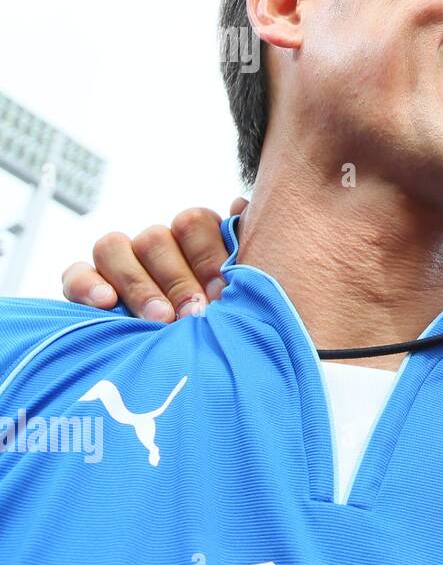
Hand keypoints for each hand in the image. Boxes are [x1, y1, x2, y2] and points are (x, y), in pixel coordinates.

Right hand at [62, 197, 248, 320]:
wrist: (190, 359)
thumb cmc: (226, 319)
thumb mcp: (242, 289)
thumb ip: (243, 248)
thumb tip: (241, 205)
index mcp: (194, 237)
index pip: (193, 223)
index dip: (208, 255)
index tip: (222, 290)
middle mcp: (156, 245)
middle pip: (155, 239)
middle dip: (177, 280)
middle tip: (194, 314)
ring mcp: (119, 262)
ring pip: (114, 248)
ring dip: (139, 286)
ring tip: (160, 319)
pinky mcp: (85, 285)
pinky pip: (76, 273)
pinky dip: (87, 285)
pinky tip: (106, 304)